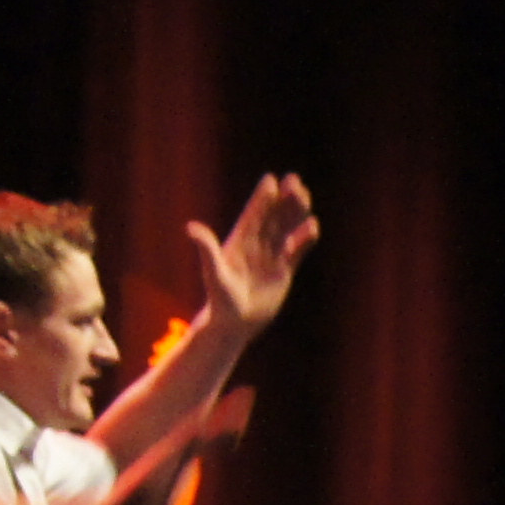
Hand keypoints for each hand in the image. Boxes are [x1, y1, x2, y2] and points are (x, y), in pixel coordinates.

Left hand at [191, 173, 322, 333]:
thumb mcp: (213, 272)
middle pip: (273, 217)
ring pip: (286, 229)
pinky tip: (312, 226)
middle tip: (294, 180)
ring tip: (305, 195)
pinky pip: (297, 250)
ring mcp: (271, 256)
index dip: (262, 199)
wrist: (235, 324)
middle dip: (283, 199)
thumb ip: (206, 249)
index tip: (271, 180)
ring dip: (295, 213)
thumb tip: (192, 227)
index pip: (253, 215)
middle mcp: (256, 245)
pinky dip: (305, 238)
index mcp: (239, 242)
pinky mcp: (284, 271)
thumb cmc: (220, 299)